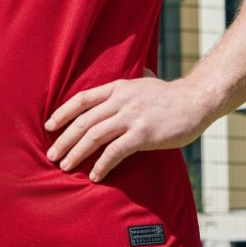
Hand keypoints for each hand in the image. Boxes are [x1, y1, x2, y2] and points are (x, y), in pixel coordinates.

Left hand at [44, 77, 205, 182]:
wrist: (196, 101)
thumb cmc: (171, 96)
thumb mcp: (146, 82)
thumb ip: (136, 81)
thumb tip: (141, 71)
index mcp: (118, 87)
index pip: (82, 99)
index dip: (63, 112)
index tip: (49, 126)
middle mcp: (121, 100)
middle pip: (83, 120)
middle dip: (64, 139)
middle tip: (52, 155)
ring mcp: (131, 116)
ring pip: (94, 136)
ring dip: (76, 153)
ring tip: (65, 167)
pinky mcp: (143, 134)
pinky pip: (115, 151)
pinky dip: (102, 164)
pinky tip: (95, 175)